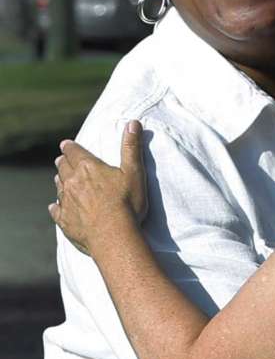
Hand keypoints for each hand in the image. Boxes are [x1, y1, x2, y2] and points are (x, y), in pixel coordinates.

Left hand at [49, 121, 147, 254]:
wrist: (114, 235)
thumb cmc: (127, 203)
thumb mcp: (134, 172)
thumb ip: (131, 147)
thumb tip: (133, 123)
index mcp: (88, 167)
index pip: (73, 152)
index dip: (70, 147)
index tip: (66, 144)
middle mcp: (72, 181)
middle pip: (63, 167)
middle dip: (63, 162)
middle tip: (63, 160)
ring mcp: (66, 201)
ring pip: (58, 186)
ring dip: (60, 181)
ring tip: (62, 179)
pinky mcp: (64, 220)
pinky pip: (56, 210)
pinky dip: (56, 206)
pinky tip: (55, 206)